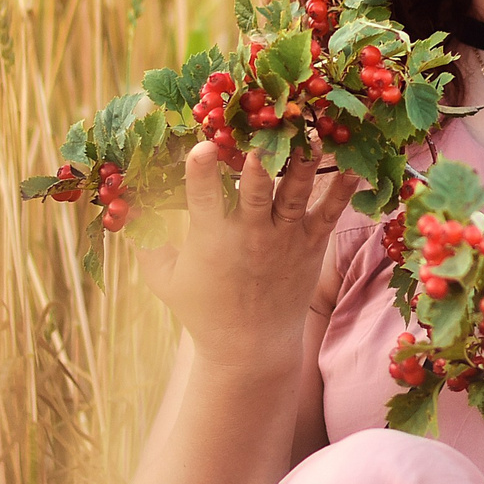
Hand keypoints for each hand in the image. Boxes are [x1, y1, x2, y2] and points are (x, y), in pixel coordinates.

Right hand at [138, 140, 358, 360]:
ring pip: (296, 194)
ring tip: (314, 133)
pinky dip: (343, 191)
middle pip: (255, 192)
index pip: (202, 199)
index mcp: (210, 239)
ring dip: (305, 163)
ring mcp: (284, 239)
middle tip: (263, 132)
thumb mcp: (165, 280)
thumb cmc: (202, 310)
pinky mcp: (310, 245)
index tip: (204, 147)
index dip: (202, 172)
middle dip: (258, 163)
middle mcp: (249, 235)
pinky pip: (329, 214)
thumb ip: (147, 242)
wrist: (250, 350)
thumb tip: (127, 203)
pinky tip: (356, 166)